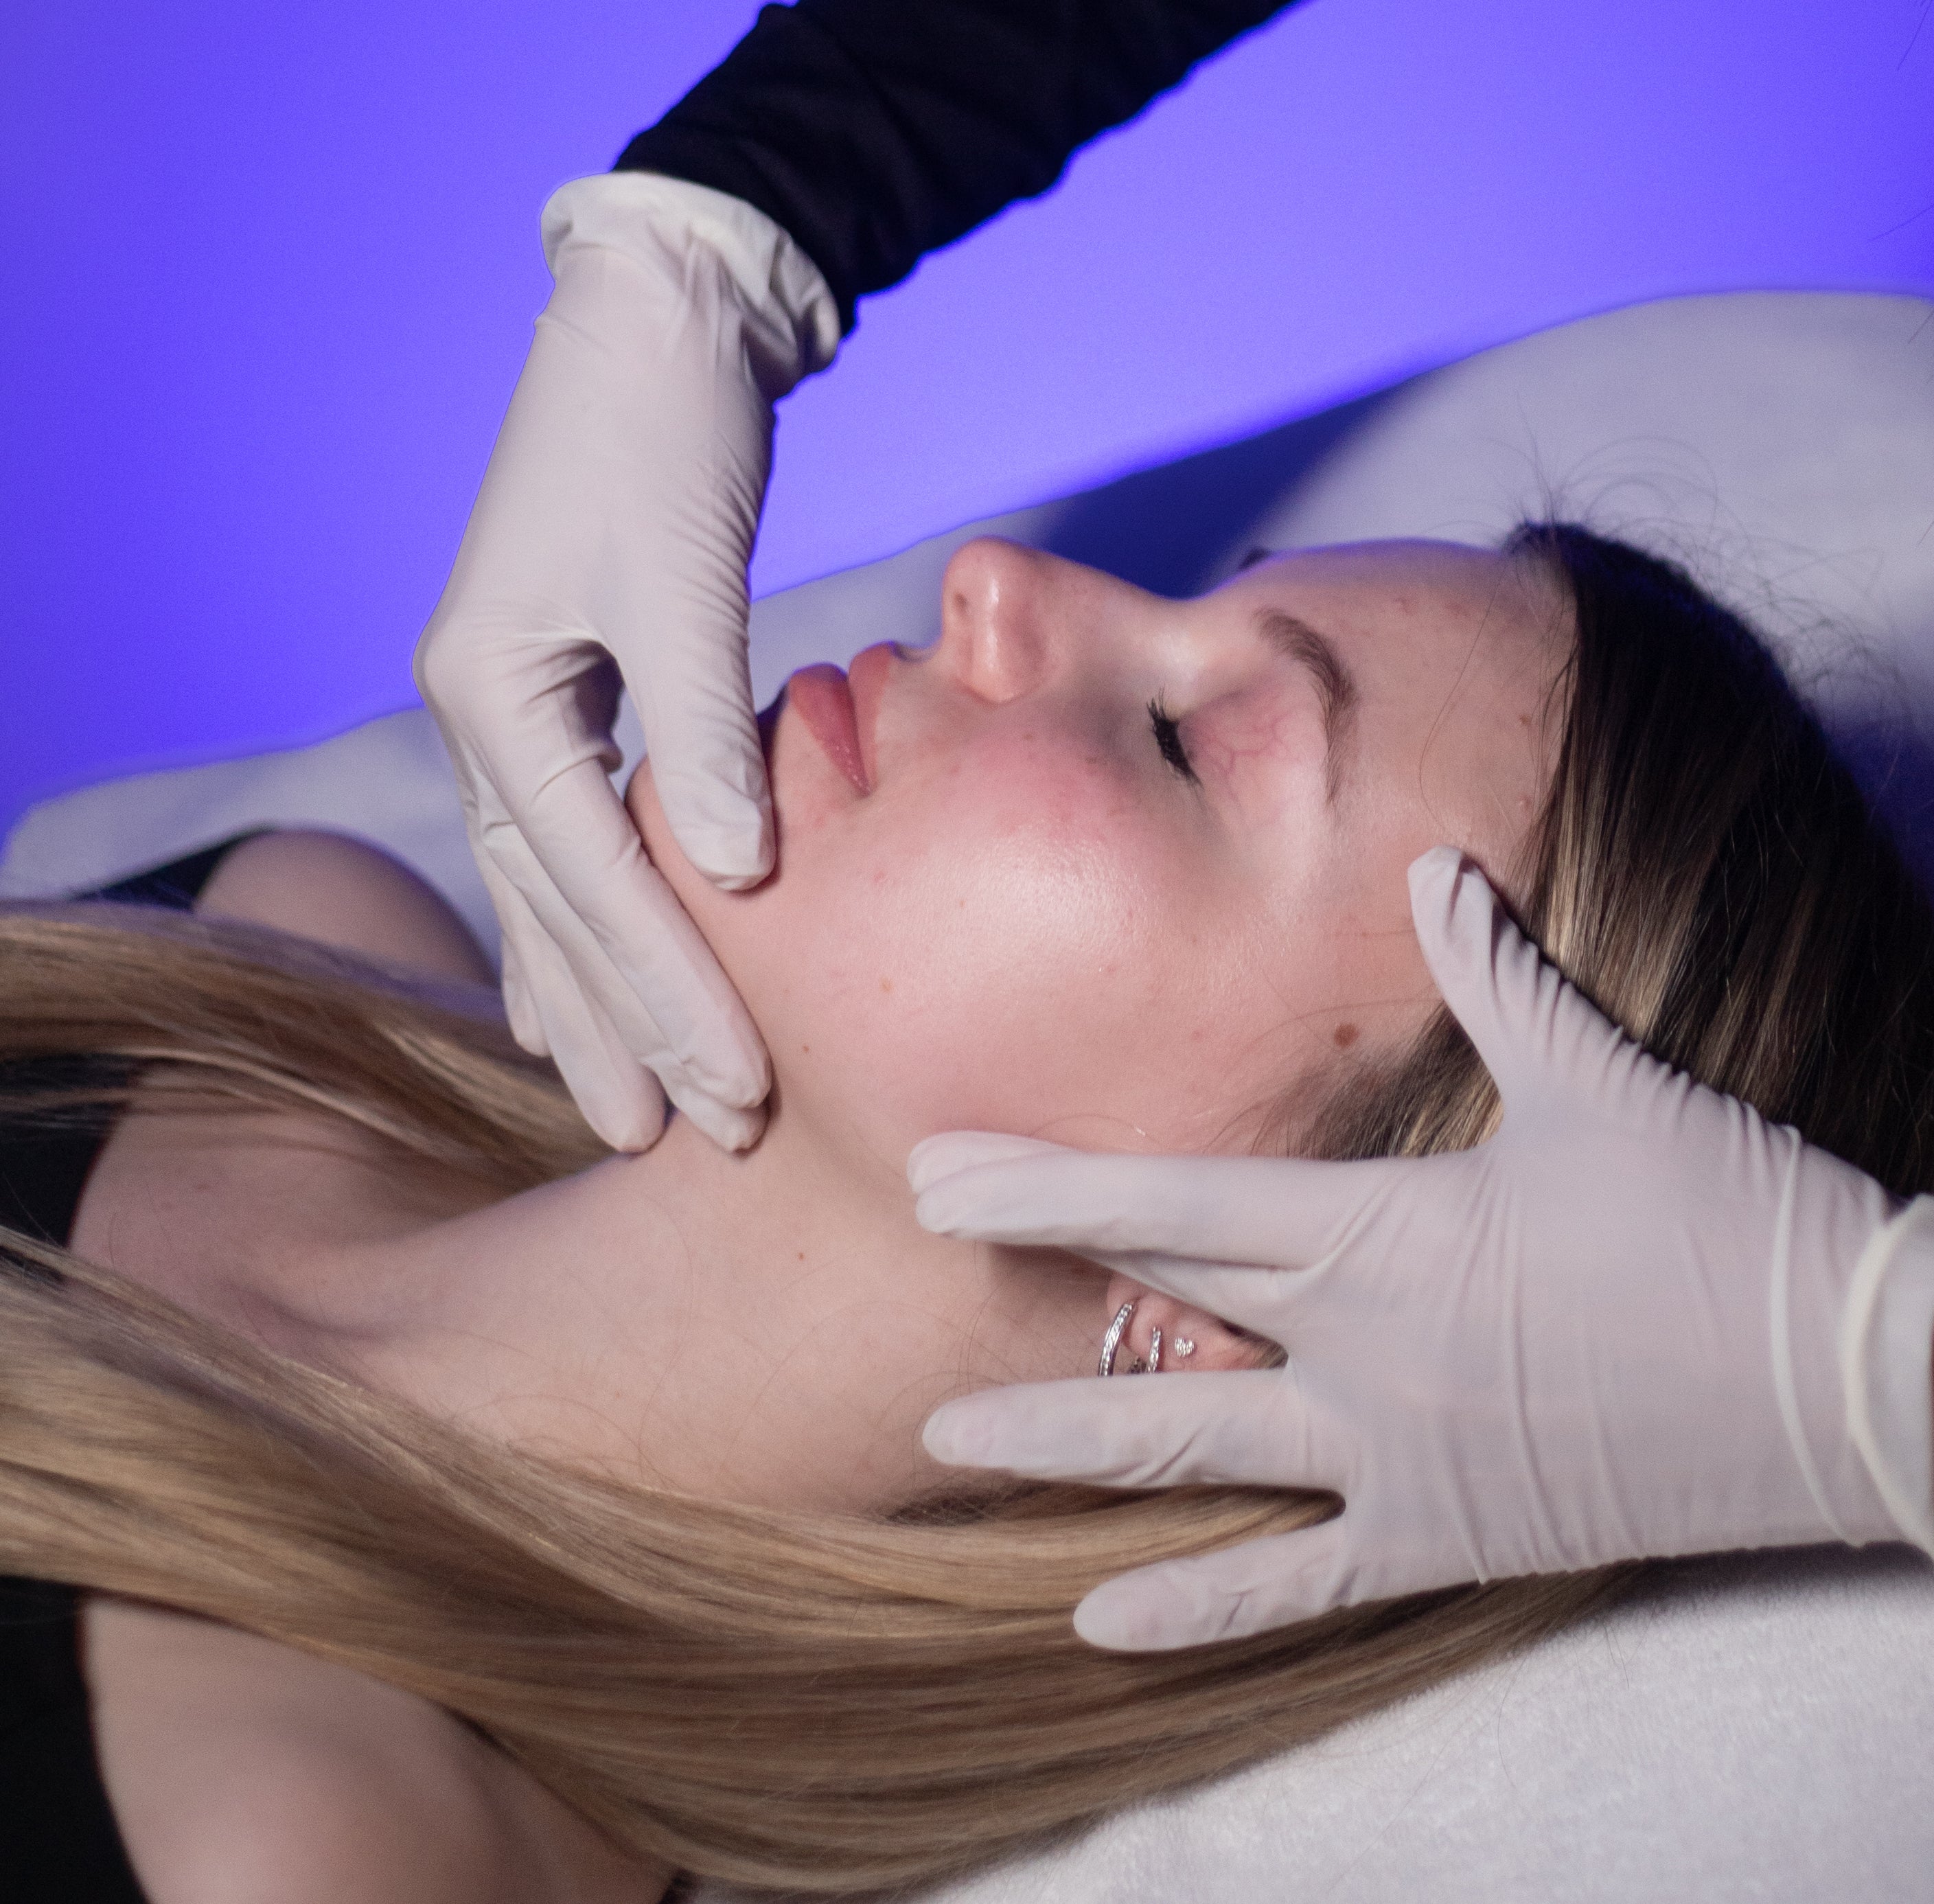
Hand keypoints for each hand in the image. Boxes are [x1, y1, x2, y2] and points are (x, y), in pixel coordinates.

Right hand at [415, 174, 838, 1149]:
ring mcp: (512, 709)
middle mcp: (485, 715)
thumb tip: (735, 876)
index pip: (593, 882)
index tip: (739, 1092)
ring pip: (549, 894)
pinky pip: (566, 845)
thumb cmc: (671, 436)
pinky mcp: (564, 695)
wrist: (658, 329)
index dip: (668, 994)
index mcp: (495, 693)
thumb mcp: (685, 574)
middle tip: (684, 1144)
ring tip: (627, 1107)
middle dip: (622, 1031)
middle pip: (556, 911)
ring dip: (592, 1003)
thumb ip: (704, 729)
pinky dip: (581, 927)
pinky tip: (586, 995)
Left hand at [910, 849, 1933, 1648]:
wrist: (1852, 1378)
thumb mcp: (1607, 1080)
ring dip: (1072, 1443)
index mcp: (1391, 1233)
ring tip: (951, 1445)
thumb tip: (1441, 860)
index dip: (1051, 1182)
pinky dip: (1198, 1607)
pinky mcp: (1448, 1533)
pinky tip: (1100, 1621)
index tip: (939, 1166)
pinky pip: (1297, 1585)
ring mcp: (1399, 1456)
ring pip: (1196, 1456)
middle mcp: (1366, 1353)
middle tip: (921, 1247)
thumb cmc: (1729, 1215)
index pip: (1180, 1203)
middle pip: (1163, 1313)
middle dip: (1034, 1278)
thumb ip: (1501, 975)